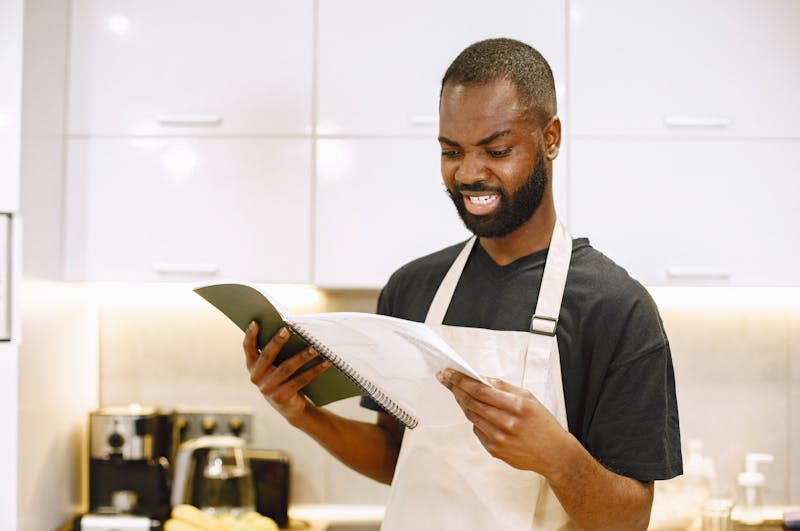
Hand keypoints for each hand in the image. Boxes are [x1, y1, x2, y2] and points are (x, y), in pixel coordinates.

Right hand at [243, 321, 330, 422]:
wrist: (290, 407)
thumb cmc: (283, 378)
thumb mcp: (275, 365)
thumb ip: (277, 351)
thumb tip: (290, 328)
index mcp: (252, 365)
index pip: (248, 348)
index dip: (250, 335)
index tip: (256, 322)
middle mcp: (256, 377)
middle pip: (267, 356)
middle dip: (277, 342)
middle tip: (287, 330)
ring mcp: (267, 389)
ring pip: (286, 368)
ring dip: (302, 356)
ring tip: (315, 347)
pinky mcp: (281, 397)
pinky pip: (300, 380)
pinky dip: (314, 370)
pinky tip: (326, 362)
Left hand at [437, 369, 572, 476]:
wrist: (554, 454)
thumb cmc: (543, 424)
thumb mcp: (528, 398)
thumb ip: (503, 387)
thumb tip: (480, 377)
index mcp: (516, 406)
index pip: (480, 390)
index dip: (461, 380)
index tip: (449, 372)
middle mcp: (506, 423)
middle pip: (471, 402)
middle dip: (455, 388)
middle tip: (445, 379)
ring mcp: (498, 439)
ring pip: (471, 416)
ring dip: (462, 402)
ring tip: (457, 392)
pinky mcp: (494, 450)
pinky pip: (477, 430)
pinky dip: (475, 419)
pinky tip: (477, 413)